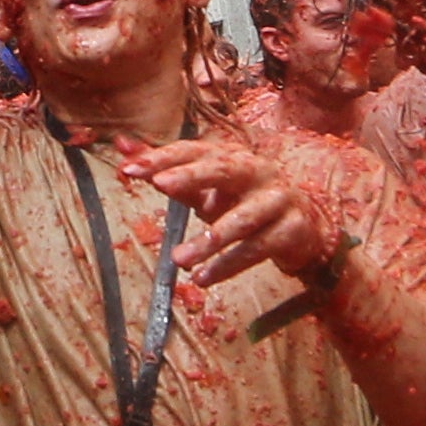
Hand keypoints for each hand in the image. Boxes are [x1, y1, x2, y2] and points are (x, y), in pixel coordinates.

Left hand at [126, 129, 330, 285]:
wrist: (302, 227)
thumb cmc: (243, 202)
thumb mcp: (205, 188)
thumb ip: (167, 171)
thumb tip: (123, 148)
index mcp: (231, 156)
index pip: (194, 151)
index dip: (162, 157)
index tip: (129, 169)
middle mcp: (256, 171)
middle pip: (223, 168)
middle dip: (191, 175)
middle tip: (160, 184)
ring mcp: (276, 199)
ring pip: (241, 219)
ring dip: (208, 240)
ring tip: (178, 259)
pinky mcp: (290, 230)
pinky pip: (256, 249)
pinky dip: (227, 265)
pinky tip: (202, 277)